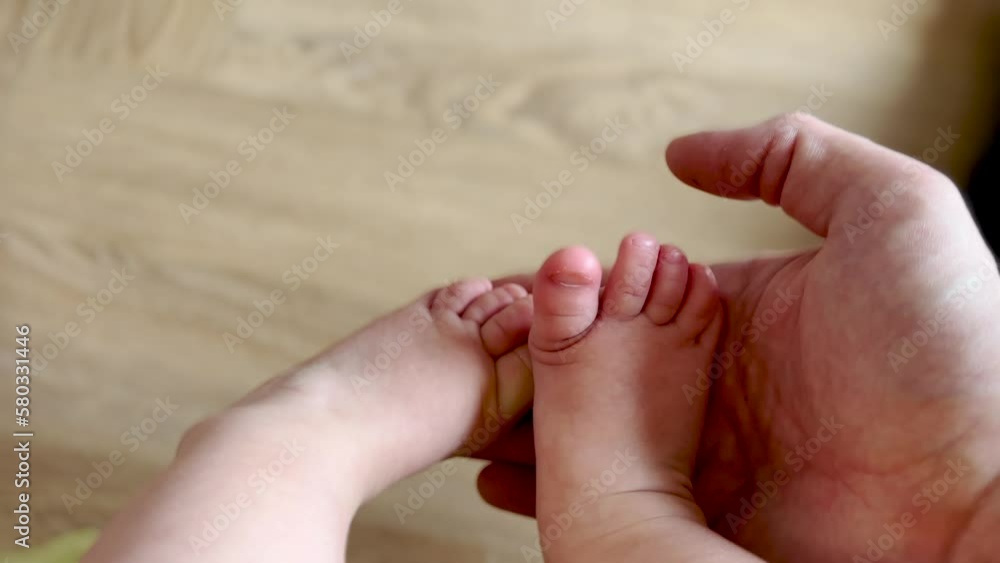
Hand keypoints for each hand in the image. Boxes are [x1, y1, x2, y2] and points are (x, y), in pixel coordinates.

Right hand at [479, 114, 999, 562]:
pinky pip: (615, 508)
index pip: (632, 298)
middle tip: (474, 355)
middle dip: (535, 364)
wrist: (986, 489)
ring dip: (531, 427)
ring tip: (472, 412)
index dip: (571, 295)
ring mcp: (708, 459)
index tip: (515, 294)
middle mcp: (716, 388)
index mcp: (743, 317)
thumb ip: (788, 159)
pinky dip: (556, 496)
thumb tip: (687, 154)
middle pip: (602, 370)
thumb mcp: (890, 210)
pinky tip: (508, 479)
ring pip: (594, 438)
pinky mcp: (704, 525)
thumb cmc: (957, 345)